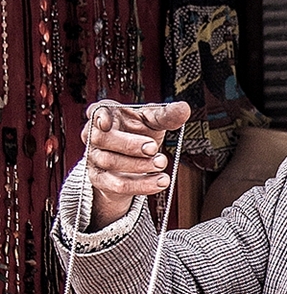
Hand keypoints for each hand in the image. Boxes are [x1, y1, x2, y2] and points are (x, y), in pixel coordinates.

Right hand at [81, 100, 191, 228]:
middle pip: (102, 138)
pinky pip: (118, 185)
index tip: (106, 122)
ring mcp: (95, 158)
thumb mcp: (153, 122)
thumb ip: (166, 116)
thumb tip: (184, 108)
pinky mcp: (101, 180)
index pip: (96, 111)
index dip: (99, 117)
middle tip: (154, 148)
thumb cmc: (140, 134)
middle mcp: (95, 136)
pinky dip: (142, 185)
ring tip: (162, 163)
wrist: (132, 164)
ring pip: (111, 162)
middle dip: (129, 144)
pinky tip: (160, 182)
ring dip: (139, 165)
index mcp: (106, 114)